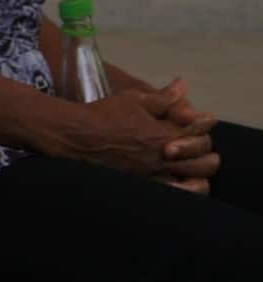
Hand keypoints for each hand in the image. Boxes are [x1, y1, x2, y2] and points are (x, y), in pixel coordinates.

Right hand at [59, 81, 217, 178]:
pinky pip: (172, 195)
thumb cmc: (104, 114)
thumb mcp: (133, 99)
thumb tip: (182, 85)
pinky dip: (181, 190)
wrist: (75, 136)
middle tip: (199, 145)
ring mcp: (153, 175)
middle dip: (205, 152)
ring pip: (195, 184)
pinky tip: (175, 182)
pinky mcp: (141, 187)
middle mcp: (163, 158)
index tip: (202, 120)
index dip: (204, 125)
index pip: (200, 132)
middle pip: (205, 162)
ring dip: (198, 175)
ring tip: (192, 169)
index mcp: (164, 134)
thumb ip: (162, 97)